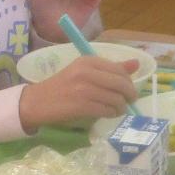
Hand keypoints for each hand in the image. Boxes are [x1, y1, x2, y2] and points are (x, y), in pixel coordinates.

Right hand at [19, 56, 137, 129]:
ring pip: (115, 99)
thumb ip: (111, 68)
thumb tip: (137, 63)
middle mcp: (86, 72)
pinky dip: (111, 114)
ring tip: (117, 109)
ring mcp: (84, 89)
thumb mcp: (85, 72)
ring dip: (120, 107)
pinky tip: (109, 114)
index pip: (119, 70)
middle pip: (121, 84)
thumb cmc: (62, 86)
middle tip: (128, 102)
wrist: (37, 102)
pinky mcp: (81, 105)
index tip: (128, 90)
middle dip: (129, 95)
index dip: (129, 82)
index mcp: (88, 60)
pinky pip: (106, 110)